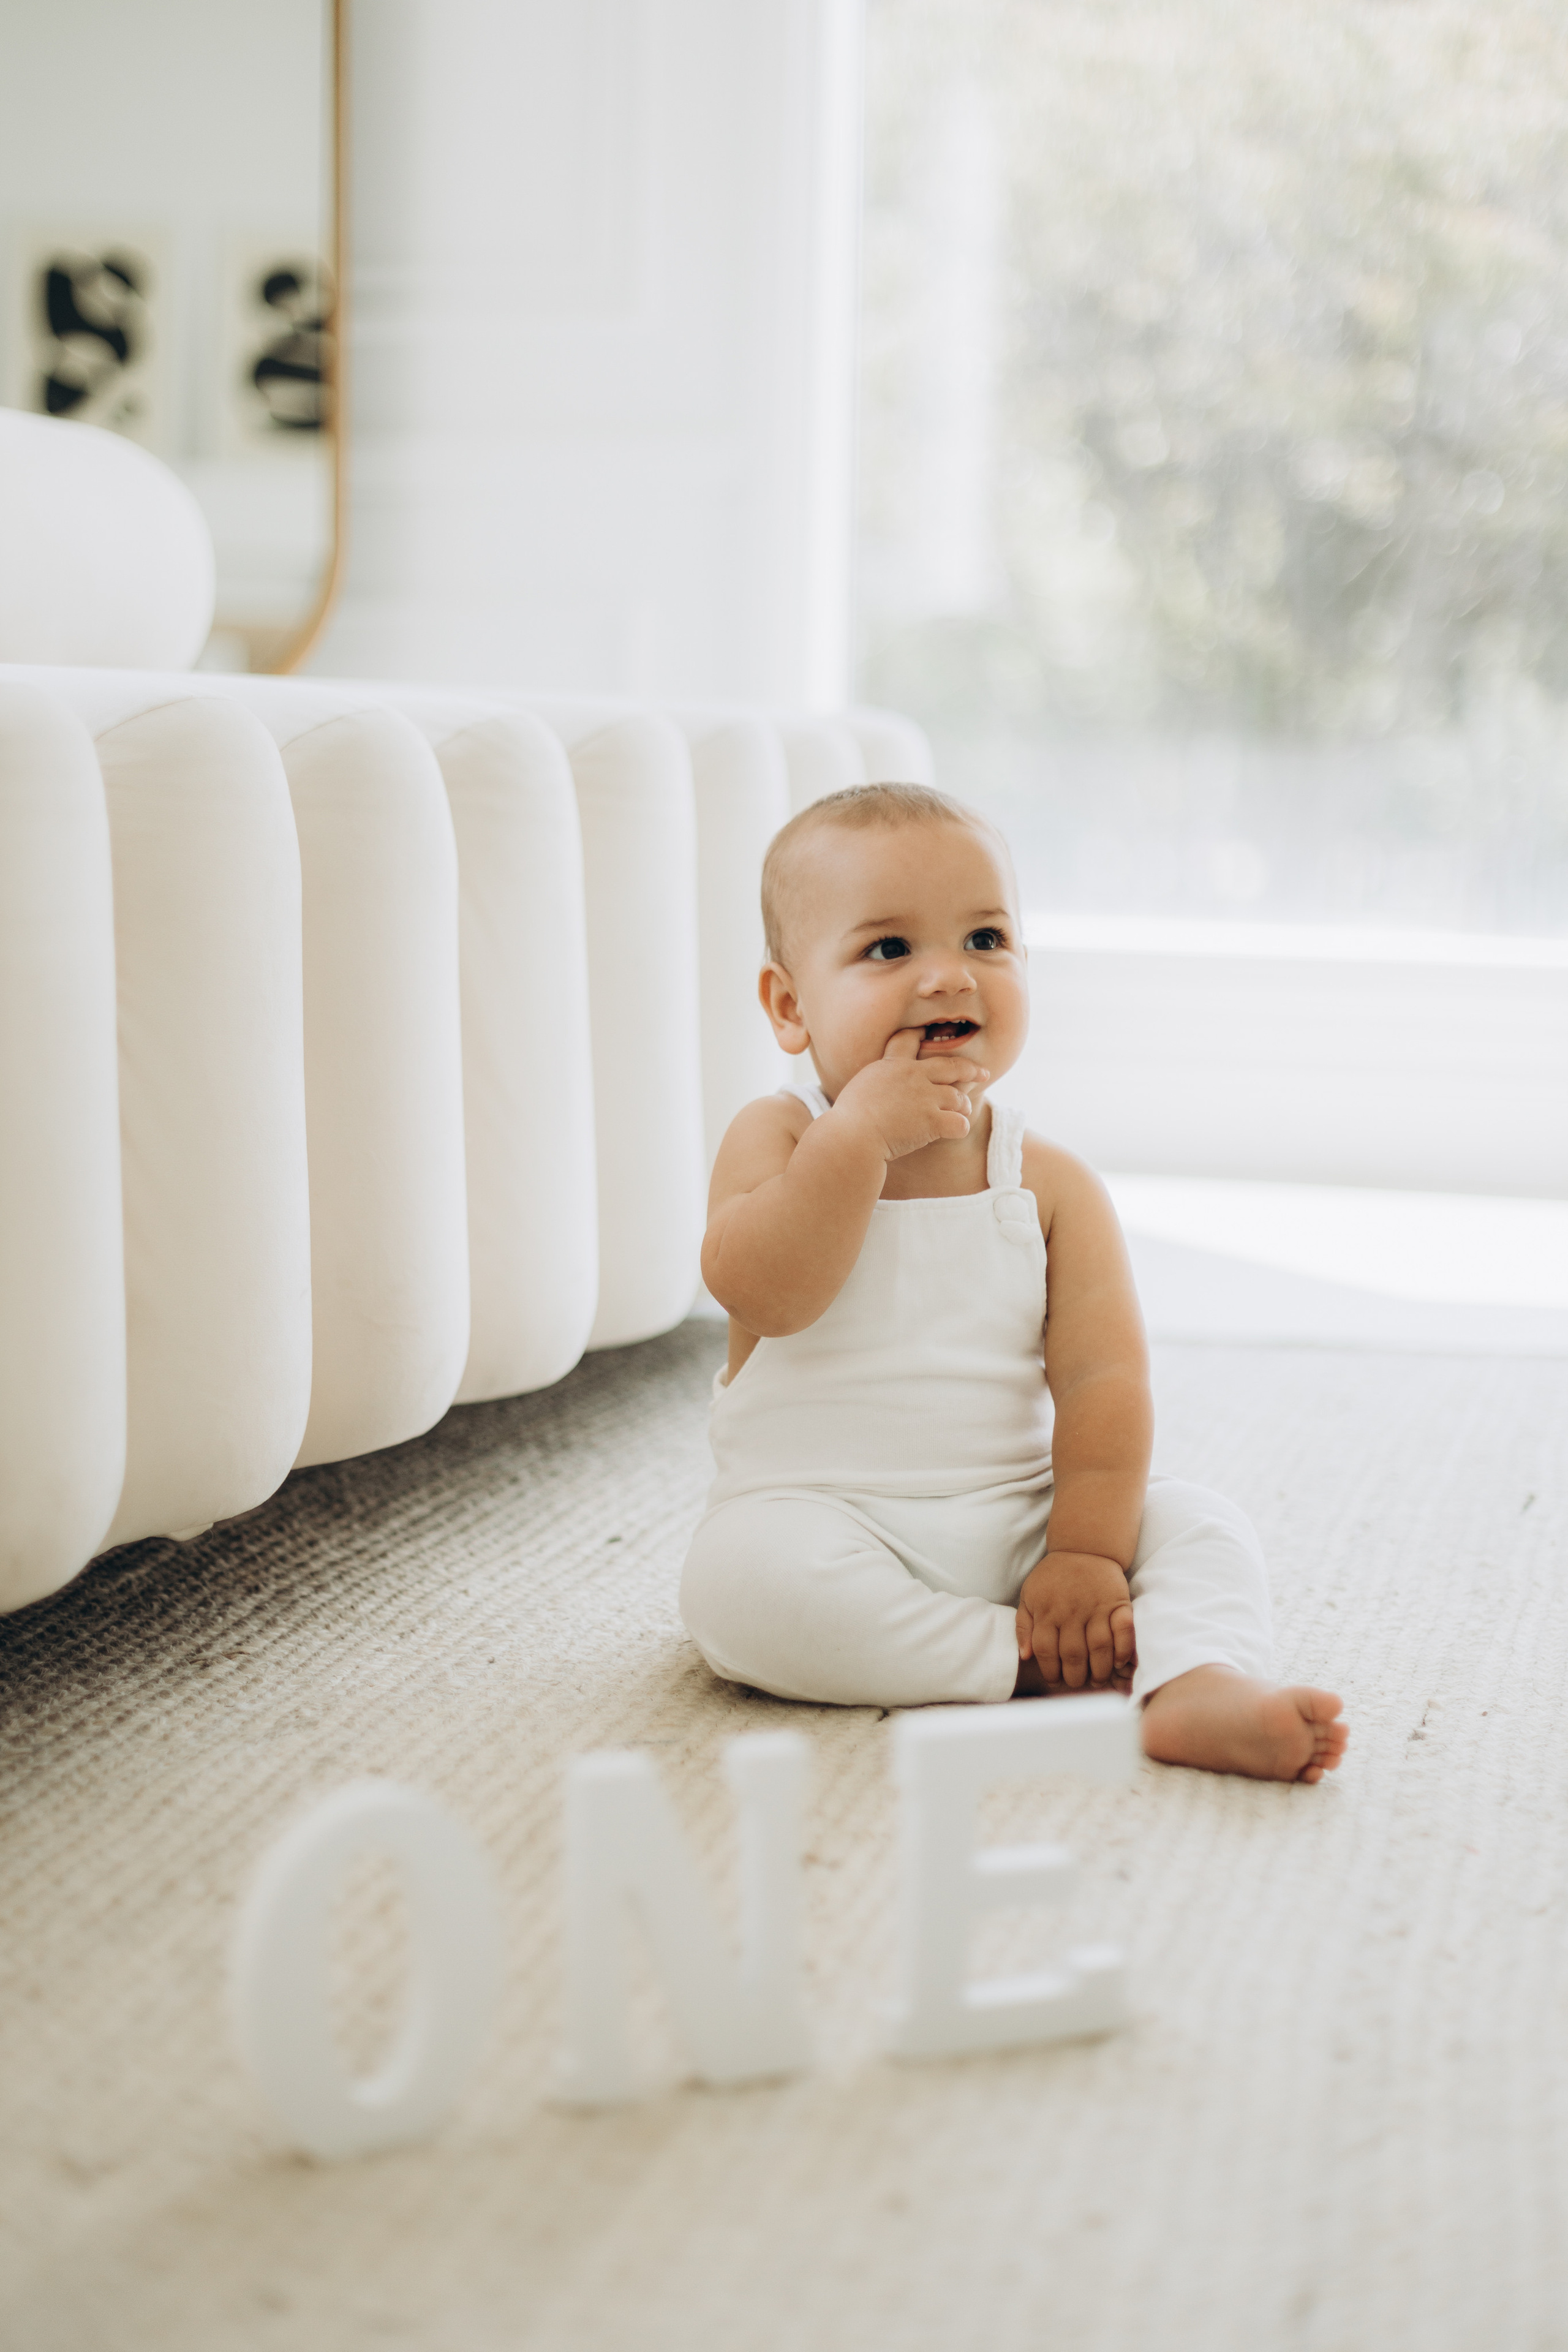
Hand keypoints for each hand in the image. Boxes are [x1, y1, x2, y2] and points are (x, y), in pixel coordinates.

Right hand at [831, 1027, 988, 1161]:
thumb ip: (877, 1081)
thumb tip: (882, 1087)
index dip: (922, 1035)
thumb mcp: (859, 1087)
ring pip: (959, 1096)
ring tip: (962, 1112)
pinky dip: (960, 1128)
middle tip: (983, 1073)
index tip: (932, 1034)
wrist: (851, 1136)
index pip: (910, 1039)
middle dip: (970, 1069)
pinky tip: (954, 1131)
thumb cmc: (847, 1119)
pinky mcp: (932, 1120)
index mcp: (892, 1065)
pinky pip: (959, 1123)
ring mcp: (924, 1097)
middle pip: (951, 1065)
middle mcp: (913, 1076)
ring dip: (963, 1105)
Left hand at [1016, 1551, 1135, 1691]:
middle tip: (1077, 1684)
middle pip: (1073, 1654)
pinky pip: (1124, 1631)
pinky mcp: (1118, 1602)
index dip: (1050, 1671)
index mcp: (1046, 1611)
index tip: (1055, 1680)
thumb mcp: (1029, 1595)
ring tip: (1097, 1680)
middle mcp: (1071, 1611)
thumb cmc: (1054, 1576)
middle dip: (1075, 1676)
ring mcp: (1096, 1607)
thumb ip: (1023, 1625)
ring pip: (1099, 1647)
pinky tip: (1119, 1663)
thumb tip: (1025, 1656)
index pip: (1046, 1650)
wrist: (1084, 1546)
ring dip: (1100, 1670)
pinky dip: (1123, 1649)